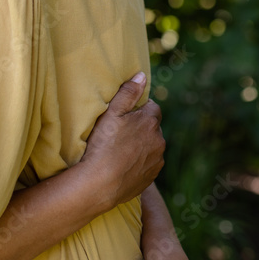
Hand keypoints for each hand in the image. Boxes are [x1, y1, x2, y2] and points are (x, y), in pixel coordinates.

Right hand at [80, 73, 165, 210]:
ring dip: (142, 146)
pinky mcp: (151, 177)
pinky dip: (140, 162)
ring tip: (120, 150)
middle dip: (141, 128)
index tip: (126, 116)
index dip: (139, 110)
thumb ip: (128, 92)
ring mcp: (157, 160)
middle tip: (120, 133)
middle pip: (153, 128)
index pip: (153, 107)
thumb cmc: (103, 144)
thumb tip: (142, 76)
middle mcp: (159, 140)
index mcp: (151, 121)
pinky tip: (123, 165)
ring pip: (152, 147)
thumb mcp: (111, 112)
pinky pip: (148, 164)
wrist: (99, 184)